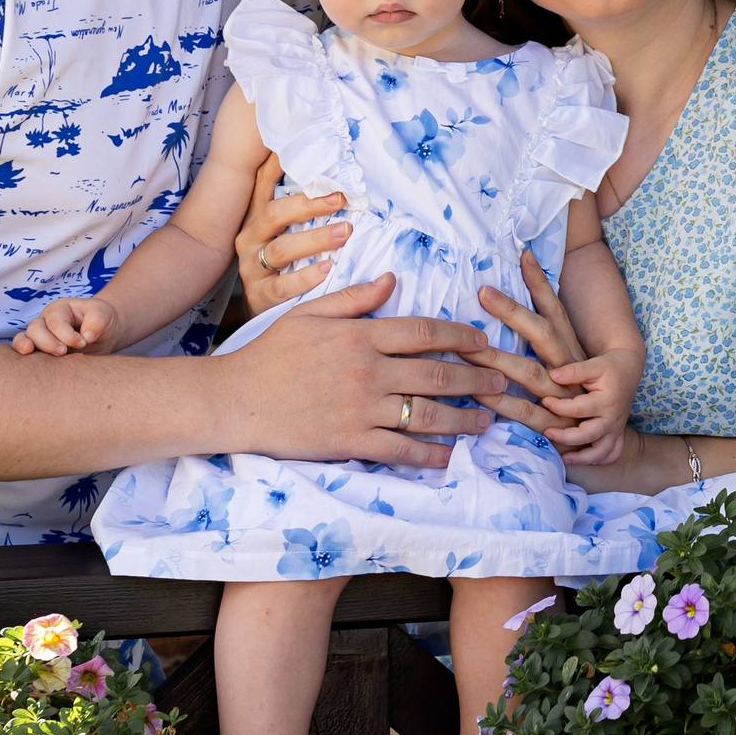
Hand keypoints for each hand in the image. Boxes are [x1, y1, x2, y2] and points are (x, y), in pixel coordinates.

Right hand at [13, 297, 119, 355]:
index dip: (67, 334)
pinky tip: (29, 368)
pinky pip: (23, 355)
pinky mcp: (40, 354)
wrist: (103, 336)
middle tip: (63, 352)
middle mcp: (45, 322)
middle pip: (35, 329)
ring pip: (23, 340)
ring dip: (27, 347)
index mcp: (60, 310)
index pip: (56, 321)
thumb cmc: (101, 321)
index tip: (84, 342)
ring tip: (34, 355)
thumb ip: (98, 320)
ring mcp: (39, 338)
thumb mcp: (104, 314)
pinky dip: (23, 360)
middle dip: (47, 342)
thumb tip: (87, 336)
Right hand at [219, 274, 505, 470]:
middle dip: (476, 379)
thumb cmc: (268, 354)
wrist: (234, 399)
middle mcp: (368, 370)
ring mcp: (361, 408)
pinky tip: (449, 455)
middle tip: (501, 383)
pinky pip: (401, 449)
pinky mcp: (350, 441)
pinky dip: (430, 454)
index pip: (425, 331)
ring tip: (486, 421)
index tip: (483, 342)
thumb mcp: (308, 314)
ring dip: (463, 419)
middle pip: (437, 374)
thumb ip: (354, 298)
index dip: (461, 336)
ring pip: (427, 414)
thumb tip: (392, 280)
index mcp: (360, 335)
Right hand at [236, 154, 349, 311]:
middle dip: (308, 204)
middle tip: (340, 199)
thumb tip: (331, 175)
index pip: (263, 184)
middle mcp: (250, 239)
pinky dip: (306, 276)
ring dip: (315, 239)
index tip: (298, 149)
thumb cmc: (283, 266)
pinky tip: (327, 268)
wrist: (265, 315)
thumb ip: (302, 208)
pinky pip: (282, 285)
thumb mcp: (287, 234)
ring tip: (343, 232)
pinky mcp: (260, 295)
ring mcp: (252, 267)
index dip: (277, 164)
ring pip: (281, 249)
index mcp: (258, 219)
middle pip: (274, 213)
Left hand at [475, 252, 641, 468]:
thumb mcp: (562, 363)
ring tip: (466, 350)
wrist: (604, 439)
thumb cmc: (572, 394)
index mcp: (569, 349)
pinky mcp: (557, 424)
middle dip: (513, 312)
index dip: (540, 282)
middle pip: (543, 333)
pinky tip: (479, 393)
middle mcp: (568, 367)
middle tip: (484, 292)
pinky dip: (503, 403)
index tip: (523, 255)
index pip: (555, 309)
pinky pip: (527, 412)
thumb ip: (539, 337)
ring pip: (530, 372)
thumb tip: (516, 301)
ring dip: (497, 361)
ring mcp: (565, 395)